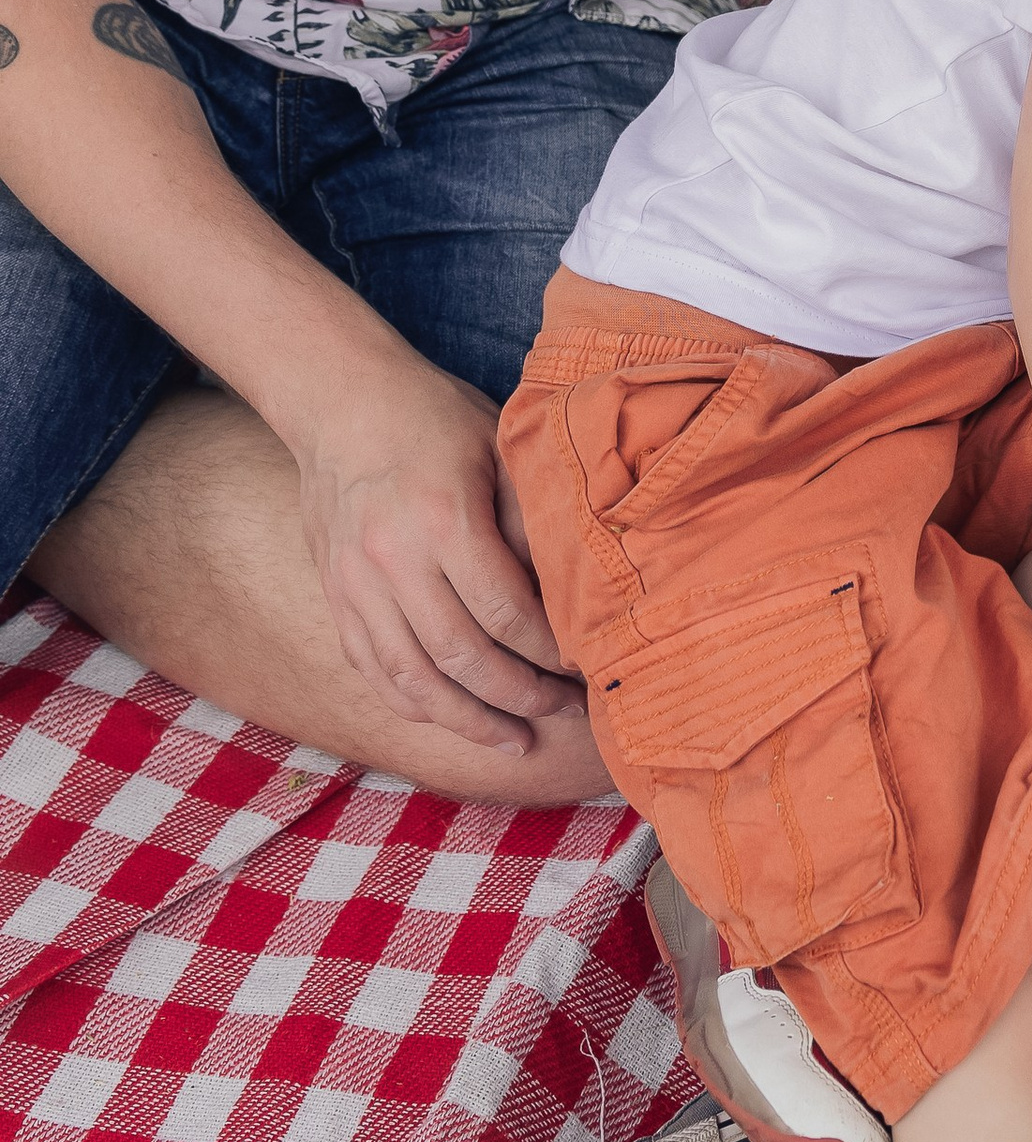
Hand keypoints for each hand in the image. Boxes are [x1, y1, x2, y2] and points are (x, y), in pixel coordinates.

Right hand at [296, 358, 585, 757]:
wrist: (339, 401)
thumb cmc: (434, 418)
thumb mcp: (499, 448)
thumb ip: (530, 520)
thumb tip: (574, 593)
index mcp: (442, 520)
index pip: (506, 612)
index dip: (550, 651)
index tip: (585, 665)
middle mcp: (392, 561)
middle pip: (462, 658)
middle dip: (519, 696)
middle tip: (563, 711)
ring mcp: (355, 585)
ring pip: (412, 680)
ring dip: (468, 721)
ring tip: (515, 740)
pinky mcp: (335, 597)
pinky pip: (373, 670)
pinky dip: (415, 704)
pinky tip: (453, 717)